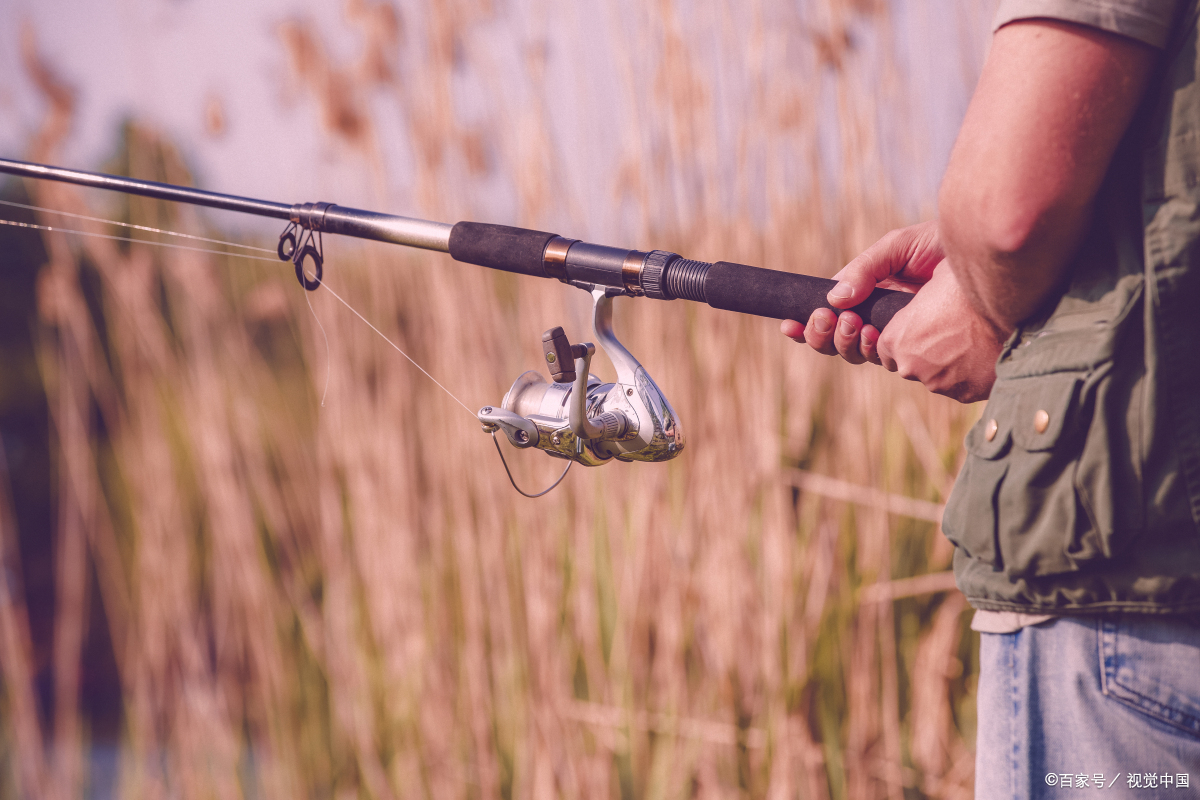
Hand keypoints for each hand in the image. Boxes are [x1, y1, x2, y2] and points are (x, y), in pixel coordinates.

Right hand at [781, 221, 942, 364]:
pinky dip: (868, 347)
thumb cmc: (945, 247)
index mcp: (871, 295)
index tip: (788, 324)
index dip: (808, 325)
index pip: (832, 316)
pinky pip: (886, 358)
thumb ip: (863, 269)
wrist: (986, 257)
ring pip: (856, 354)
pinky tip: (868, 333)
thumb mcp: (897, 247)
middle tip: (823, 320)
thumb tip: (834, 298)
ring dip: (842, 342)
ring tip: (847, 323)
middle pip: (838, 342)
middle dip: (822, 335)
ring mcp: (901, 336)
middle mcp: (882, 319)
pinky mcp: (920, 348)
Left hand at [874, 262, 1002, 401]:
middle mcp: (910, 367)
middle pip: (910, 364)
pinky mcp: (963, 394)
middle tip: (949, 331)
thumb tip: (916, 282)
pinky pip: (961, 385)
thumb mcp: (937, 276)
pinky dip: (969, 373)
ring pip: (936, 375)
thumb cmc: (971, 286)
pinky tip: (984, 352)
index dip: (903, 336)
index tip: (919, 327)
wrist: (1012, 310)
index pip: (885, 348)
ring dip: (947, 363)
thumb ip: (917, 291)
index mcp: (897, 339)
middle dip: (924, 351)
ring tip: (970, 341)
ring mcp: (937, 383)